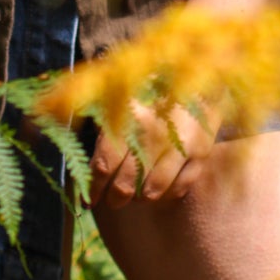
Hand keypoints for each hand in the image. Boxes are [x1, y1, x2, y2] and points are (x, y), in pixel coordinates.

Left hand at [89, 95, 223, 209]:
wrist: (200, 78)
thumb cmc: (155, 91)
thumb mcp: (125, 97)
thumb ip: (103, 124)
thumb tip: (79, 146)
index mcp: (127, 116)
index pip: (104, 163)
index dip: (94, 187)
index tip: (89, 199)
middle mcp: (152, 131)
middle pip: (125, 183)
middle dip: (116, 197)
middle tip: (114, 200)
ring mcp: (178, 145)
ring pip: (152, 191)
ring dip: (141, 197)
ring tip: (137, 193)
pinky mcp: (200, 153)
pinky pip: (178, 188)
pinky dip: (168, 193)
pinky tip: (162, 187)